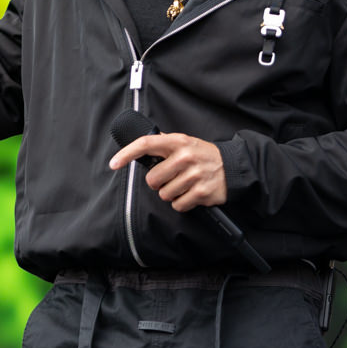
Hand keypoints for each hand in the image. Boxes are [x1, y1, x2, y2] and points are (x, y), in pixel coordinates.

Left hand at [109, 133, 226, 211]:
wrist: (233, 167)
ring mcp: (194, 175)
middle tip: (172, 178)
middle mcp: (185, 156)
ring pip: (165, 195)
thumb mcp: (185, 142)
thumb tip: (139, 146)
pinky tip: (192, 193)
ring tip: (185, 184)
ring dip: (172, 194)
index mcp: (178, 142)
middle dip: (159, 183)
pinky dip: (182, 203)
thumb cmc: (203, 155)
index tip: (113, 163)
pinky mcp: (202, 192)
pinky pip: (178, 205)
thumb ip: (164, 144)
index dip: (126, 154)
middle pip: (152, 180)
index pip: (146, 144)